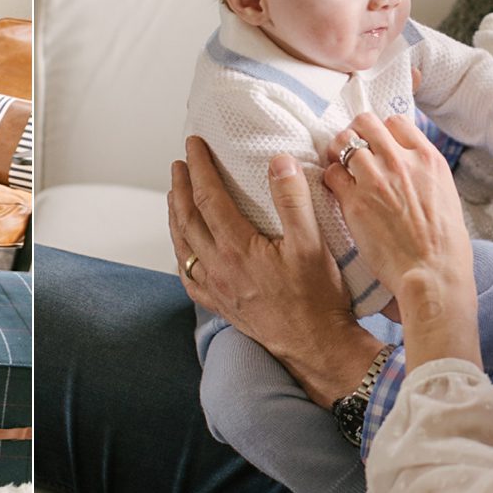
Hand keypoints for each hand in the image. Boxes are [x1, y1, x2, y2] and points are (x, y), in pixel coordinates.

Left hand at [168, 137, 379, 409]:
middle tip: (180, 163)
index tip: (194, 145)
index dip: (199, 167)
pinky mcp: (219, 305)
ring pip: (183, 245)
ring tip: (175, 195)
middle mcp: (217, 267)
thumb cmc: (317, 298)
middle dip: (180, 186)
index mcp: (236, 247)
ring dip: (175, 216)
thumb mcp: (312, 244)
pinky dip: (181, 253)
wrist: (315, 347)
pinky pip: (188, 275)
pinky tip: (183, 248)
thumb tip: (279, 162)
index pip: (207, 197)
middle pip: (187, 218)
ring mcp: (215, 289)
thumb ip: (294, 200)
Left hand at [322, 108, 471, 297]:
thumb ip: (424, 173)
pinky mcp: (354, 201)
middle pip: (365, 122)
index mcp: (427, 158)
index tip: (377, 145)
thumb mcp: (445, 195)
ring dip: (337, 152)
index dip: (382, 131)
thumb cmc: (444, 245)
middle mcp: (400, 162)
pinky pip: (331, 173)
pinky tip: (336, 191)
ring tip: (339, 167)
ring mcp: (376, 179)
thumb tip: (410, 166)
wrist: (432, 273)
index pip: (395, 121)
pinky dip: (330, 178)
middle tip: (351, 151)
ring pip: (342, 142)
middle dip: (355, 133)